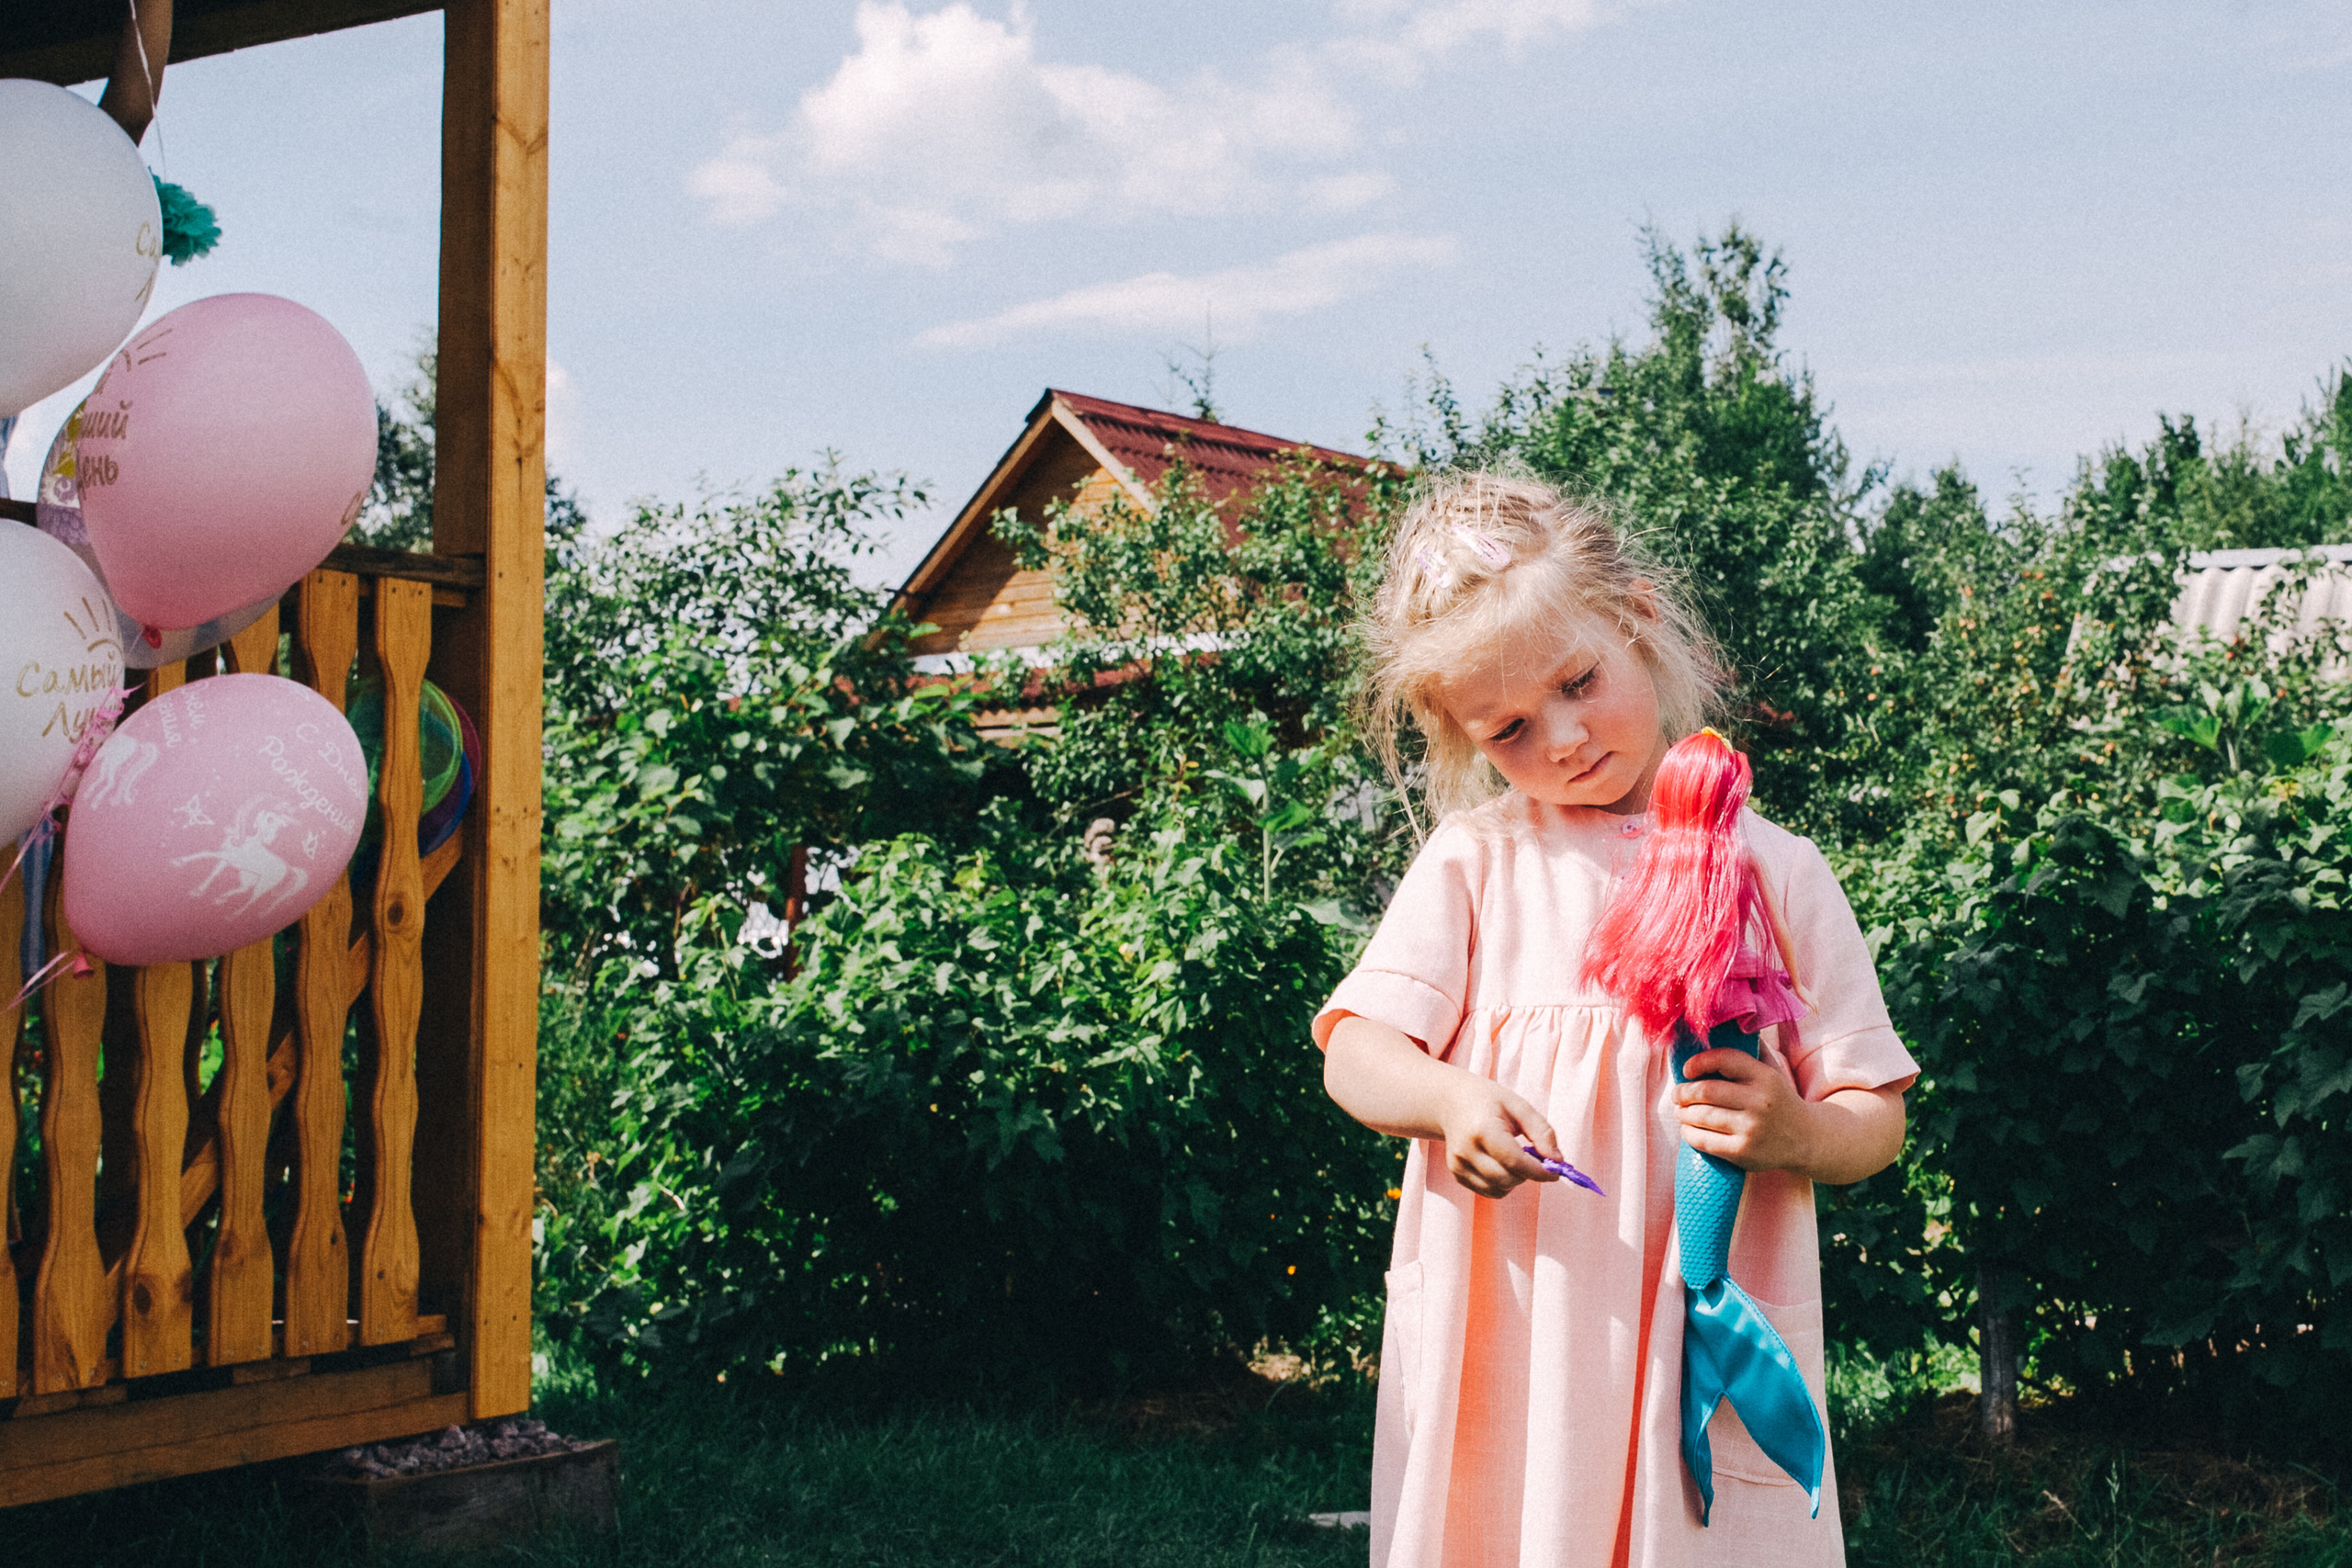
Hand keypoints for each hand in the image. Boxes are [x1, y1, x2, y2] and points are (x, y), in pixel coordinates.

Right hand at [1436, 1077, 1560, 1198]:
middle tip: (1536, 1160)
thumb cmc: (1489, 1102)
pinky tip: (1501, 1164)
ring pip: (1498, 1190)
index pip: (1514, 1161)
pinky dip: (1502, 1184)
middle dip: (1527, 1174)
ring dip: (1515, 1180)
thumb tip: (1558, 1161)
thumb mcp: (1519, 1107)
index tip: (1555, 1171)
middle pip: (1506, 1179)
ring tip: (1515, 1159)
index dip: (1539, 1171)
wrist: (1451, 1101)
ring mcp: (1458, 1165)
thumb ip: (1542, 1132)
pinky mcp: (1456, 1174)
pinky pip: (1488, 1191)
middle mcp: (1466, 1150)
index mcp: (1482, 1130)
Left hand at [1673, 1047, 1816, 1171]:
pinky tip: (1688, 1129)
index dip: (1699, 1061)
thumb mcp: (1774, 1072)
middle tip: (1677, 1095)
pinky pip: (1704, 1141)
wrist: (1809, 1141)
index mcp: (1765, 1077)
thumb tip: (1724, 1025)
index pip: (1724, 1059)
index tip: (1686, 1070)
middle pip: (1705, 1091)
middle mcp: (1760, 1101)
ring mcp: (1752, 1128)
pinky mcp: (1744, 1153)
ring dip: (1683, 1113)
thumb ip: (1752, 1050)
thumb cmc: (1780, 1101)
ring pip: (1701, 1116)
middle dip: (1683, 1093)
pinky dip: (1689, 1134)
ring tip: (1680, 1112)